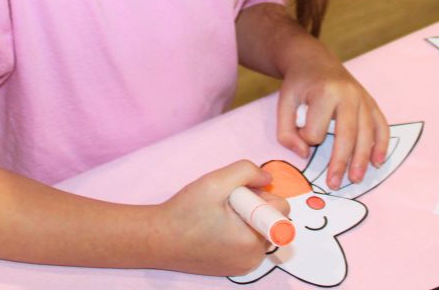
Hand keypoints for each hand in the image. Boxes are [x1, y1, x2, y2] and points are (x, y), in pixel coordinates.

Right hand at [152, 160, 290, 275]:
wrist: (158, 238)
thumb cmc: (185, 212)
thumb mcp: (215, 181)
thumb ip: (246, 171)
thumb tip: (267, 177)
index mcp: (253, 241)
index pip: (280, 210)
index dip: (260, 195)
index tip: (237, 195)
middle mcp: (253, 259)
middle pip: (270, 220)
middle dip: (253, 206)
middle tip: (224, 203)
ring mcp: (243, 266)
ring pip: (259, 230)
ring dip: (245, 218)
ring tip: (217, 215)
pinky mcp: (234, 268)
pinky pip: (247, 243)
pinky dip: (237, 231)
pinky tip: (214, 226)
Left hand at [276, 43, 389, 190]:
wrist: (313, 59)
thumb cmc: (298, 84)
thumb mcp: (283, 103)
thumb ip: (285, 132)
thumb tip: (305, 154)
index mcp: (324, 93)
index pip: (317, 130)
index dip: (307, 139)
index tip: (301, 136)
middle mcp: (347, 94)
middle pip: (347, 135)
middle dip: (341, 163)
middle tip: (335, 184)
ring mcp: (362, 97)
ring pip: (366, 133)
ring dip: (362, 159)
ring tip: (356, 179)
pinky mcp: (370, 101)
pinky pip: (381, 125)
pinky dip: (381, 144)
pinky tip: (378, 161)